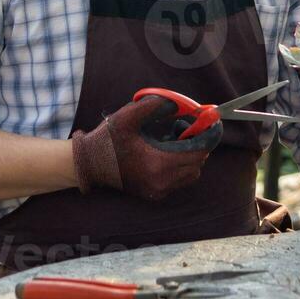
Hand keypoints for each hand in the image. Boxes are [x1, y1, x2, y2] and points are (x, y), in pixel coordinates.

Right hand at [71, 95, 219, 200]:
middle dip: (197, 145)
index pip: (196, 153)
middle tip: (186, 128)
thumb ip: (154, 106)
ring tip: (173, 141)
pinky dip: (180, 167)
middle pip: (197, 165)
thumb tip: (178, 104)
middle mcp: (160, 182)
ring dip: (190, 158)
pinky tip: (164, 153)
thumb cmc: (107, 140)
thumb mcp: (128, 117)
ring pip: (190, 175)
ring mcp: (157, 191)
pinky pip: (178, 182)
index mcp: (157, 164)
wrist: (88, 165)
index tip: (211, 123)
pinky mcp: (153, 195)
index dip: (207, 136)